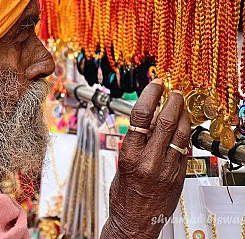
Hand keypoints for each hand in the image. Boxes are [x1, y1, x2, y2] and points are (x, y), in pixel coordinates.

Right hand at [100, 79, 190, 238]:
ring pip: (180, 133)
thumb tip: (146, 120)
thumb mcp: (121, 164)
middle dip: (171, 101)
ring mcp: (167, 169)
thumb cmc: (123, 196)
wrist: (134, 222)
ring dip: (182, 115)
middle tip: (173, 91)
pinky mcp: (179, 176)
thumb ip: (134, 143)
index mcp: (129, 156)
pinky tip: (181, 130)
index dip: (150, 95)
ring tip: (180, 106)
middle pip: (164, 121)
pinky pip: (185, 149)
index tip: (156, 85)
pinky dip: (183, 135)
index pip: (140, 117)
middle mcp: (149, 161)